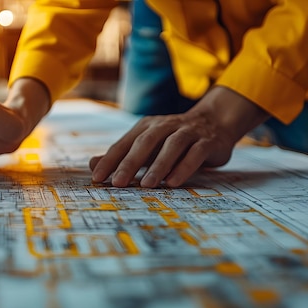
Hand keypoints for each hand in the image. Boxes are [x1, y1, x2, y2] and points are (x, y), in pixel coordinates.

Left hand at [90, 86, 269, 187]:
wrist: (216, 122)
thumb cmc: (173, 140)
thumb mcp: (147, 146)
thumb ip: (121, 156)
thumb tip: (92, 165)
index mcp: (147, 127)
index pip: (125, 143)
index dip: (110, 160)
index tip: (97, 178)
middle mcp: (166, 126)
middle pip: (146, 142)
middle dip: (130, 162)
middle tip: (118, 183)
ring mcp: (188, 132)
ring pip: (172, 145)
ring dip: (158, 165)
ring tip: (146, 184)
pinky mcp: (208, 142)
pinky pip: (195, 153)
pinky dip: (184, 167)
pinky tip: (173, 183)